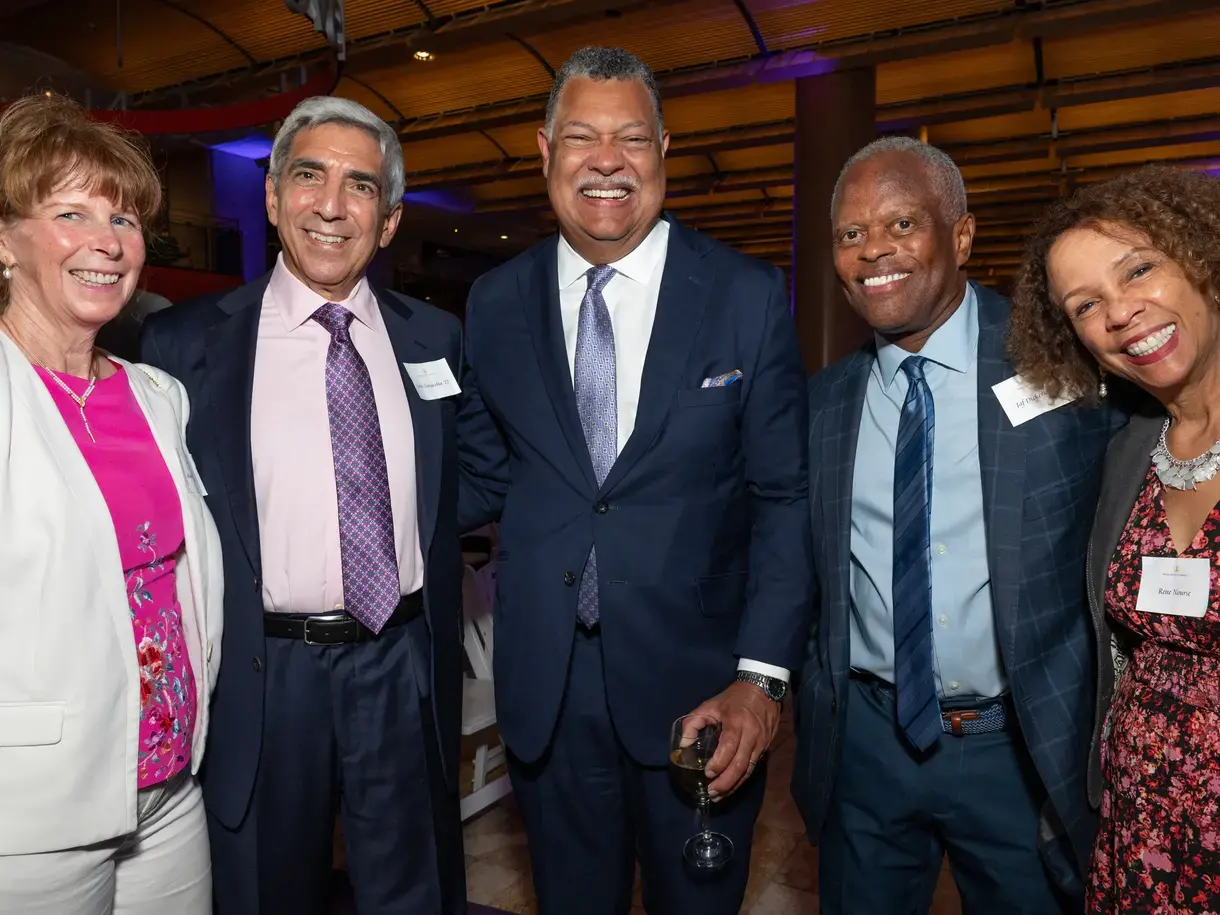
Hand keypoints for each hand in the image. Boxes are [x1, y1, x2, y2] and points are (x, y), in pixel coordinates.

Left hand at [686, 681, 779, 799]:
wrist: (764, 689)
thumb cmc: (733, 698)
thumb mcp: (710, 705)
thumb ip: (693, 722)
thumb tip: (683, 745)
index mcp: (736, 722)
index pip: (729, 746)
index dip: (719, 763)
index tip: (707, 773)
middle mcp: (751, 735)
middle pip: (740, 764)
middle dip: (725, 782)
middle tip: (711, 792)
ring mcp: (761, 743)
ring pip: (748, 770)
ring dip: (733, 785)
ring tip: (719, 795)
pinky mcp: (765, 747)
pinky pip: (753, 767)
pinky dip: (741, 779)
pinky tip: (731, 786)